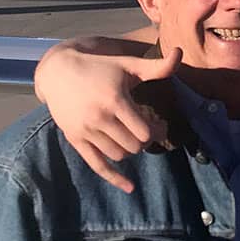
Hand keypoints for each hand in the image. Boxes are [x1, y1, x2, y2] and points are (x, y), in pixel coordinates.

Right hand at [35, 43, 179, 193]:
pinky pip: (96, 165)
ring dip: (131, 150)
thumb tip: (180, 53)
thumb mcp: (129, 65)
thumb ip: (157, 66)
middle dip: (145, 140)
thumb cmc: (101, 67)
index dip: (156, 131)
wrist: (58, 71)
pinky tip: (130, 187)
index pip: (144, 132)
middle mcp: (99, 118)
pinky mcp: (74, 139)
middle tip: (149, 131)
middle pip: (134, 145)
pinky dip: (114, 178)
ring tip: (132, 136)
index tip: (160, 125)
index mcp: (115, 101)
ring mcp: (85, 131)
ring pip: (119, 155)